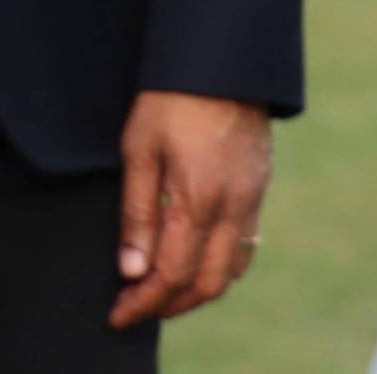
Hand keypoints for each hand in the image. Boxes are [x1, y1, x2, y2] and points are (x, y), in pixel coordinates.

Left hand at [111, 90, 271, 327]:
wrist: (221, 62)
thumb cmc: (169, 98)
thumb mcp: (138, 149)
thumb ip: (137, 213)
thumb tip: (132, 270)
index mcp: (198, 199)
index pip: (172, 274)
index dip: (145, 302)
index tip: (118, 314)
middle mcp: (233, 208)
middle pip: (206, 282)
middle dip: (170, 306)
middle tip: (135, 310)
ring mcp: (251, 200)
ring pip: (230, 270)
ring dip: (196, 291)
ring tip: (159, 294)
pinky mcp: (258, 190)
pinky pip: (244, 246)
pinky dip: (219, 268)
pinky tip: (194, 264)